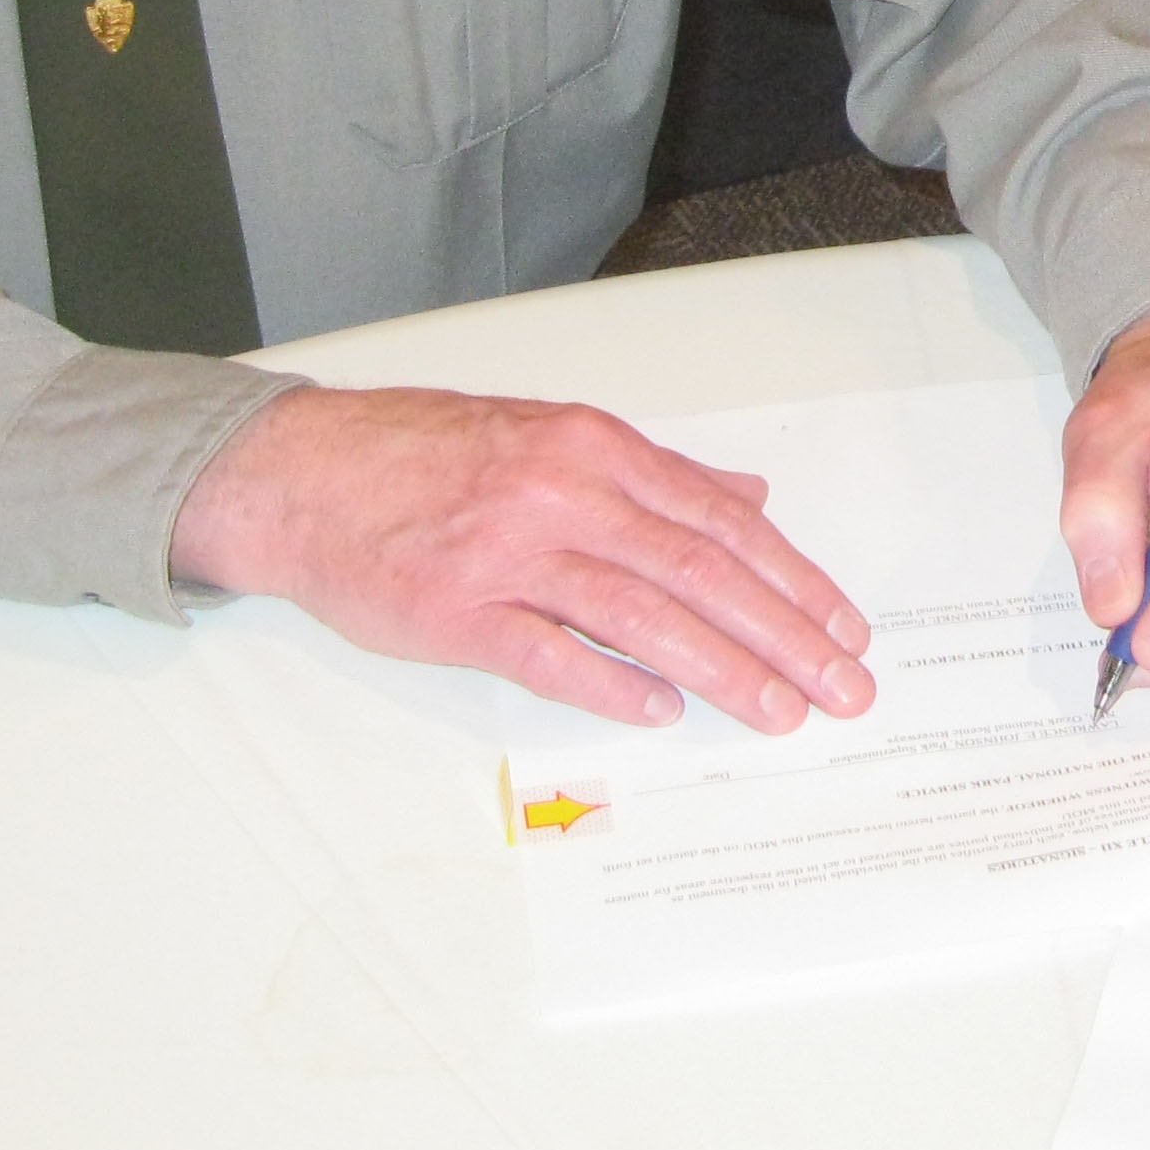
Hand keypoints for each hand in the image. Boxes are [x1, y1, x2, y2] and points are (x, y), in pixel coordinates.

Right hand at [170, 384, 875, 732]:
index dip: (791, 580)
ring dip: (720, 668)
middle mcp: (563, 493)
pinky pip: (548, 654)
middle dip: (780, 635)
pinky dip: (610, 683)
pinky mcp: (457, 611)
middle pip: (697, 570)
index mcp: (597, 449)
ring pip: (639, 614)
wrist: (307, 473)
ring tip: (777, 711)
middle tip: (838, 688)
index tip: (843, 630)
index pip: (720, 523)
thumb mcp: (557, 438)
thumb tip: (751, 502)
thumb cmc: (432, 455)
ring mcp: (509, 553)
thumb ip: (660, 476)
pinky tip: (662, 711)